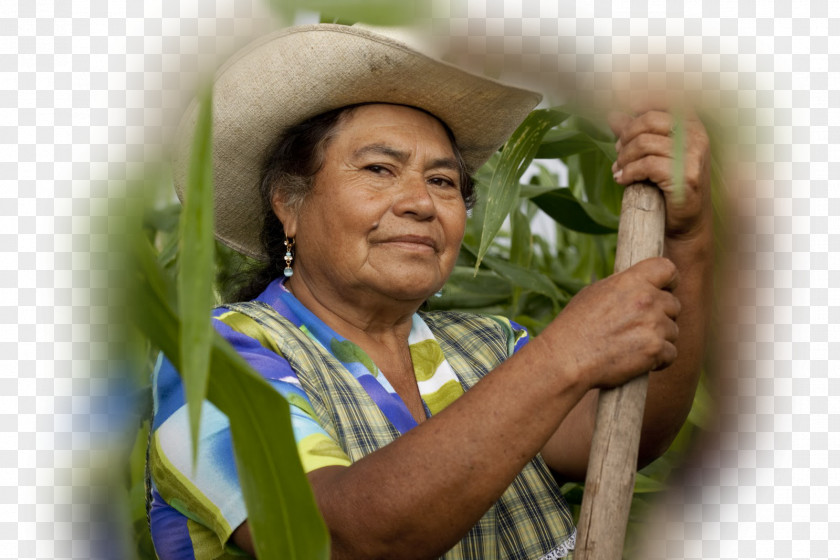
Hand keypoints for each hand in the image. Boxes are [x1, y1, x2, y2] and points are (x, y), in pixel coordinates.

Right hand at [543, 257, 680, 388]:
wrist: (567, 358)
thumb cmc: (574, 326)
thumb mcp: (594, 293)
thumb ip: (623, 288)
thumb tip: (638, 287)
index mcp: (631, 281)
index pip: (668, 269)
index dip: (669, 281)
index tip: (664, 290)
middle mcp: (646, 299)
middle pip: (674, 304)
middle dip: (662, 316)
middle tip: (640, 327)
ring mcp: (653, 325)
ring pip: (673, 330)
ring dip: (659, 339)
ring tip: (634, 345)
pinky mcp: (655, 349)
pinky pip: (671, 353)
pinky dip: (659, 360)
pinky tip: (640, 360)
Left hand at [608, 106, 711, 239]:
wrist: (685, 222)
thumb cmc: (668, 185)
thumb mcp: (652, 153)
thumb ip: (635, 133)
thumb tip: (612, 114)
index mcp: (691, 123)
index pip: (661, 100)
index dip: (637, 104)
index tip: (617, 115)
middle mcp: (696, 134)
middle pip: (648, 120)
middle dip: (625, 137)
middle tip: (618, 154)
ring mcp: (694, 154)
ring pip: (644, 143)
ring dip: (624, 158)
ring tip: (619, 170)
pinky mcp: (686, 175)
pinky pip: (646, 165)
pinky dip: (628, 172)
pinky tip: (622, 179)